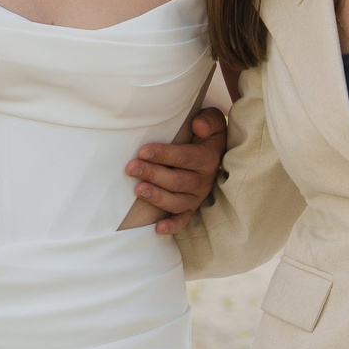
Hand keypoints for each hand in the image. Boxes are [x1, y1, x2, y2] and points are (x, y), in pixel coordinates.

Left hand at [130, 107, 225, 234]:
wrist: (217, 153)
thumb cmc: (207, 135)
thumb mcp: (213, 121)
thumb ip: (209, 120)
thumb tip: (198, 125)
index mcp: (207, 158)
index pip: (184, 157)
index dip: (163, 155)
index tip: (142, 152)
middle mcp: (203, 180)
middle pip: (177, 180)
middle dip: (153, 174)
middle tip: (131, 168)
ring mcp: (197, 196)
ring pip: (177, 201)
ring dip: (157, 197)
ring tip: (138, 190)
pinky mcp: (191, 207)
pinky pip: (183, 220)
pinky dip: (172, 226)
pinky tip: (158, 228)